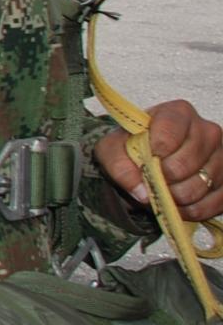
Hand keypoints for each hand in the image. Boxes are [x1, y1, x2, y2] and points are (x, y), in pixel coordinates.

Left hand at [95, 98, 222, 220]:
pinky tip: (177, 205)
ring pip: (201, 186)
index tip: (143, 163)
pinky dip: (192, 211)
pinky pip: (214, 203)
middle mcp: (207, 130)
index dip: (153, 157)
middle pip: (186, 164)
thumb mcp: (112, 150)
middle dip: (162, 181)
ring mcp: (222, 155)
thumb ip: (119, 166)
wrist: (147, 160)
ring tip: (161, 193)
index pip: (168, 137)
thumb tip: (143, 192)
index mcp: (178, 113)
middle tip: (150, 183)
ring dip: (175, 198)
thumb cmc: (131, 147)